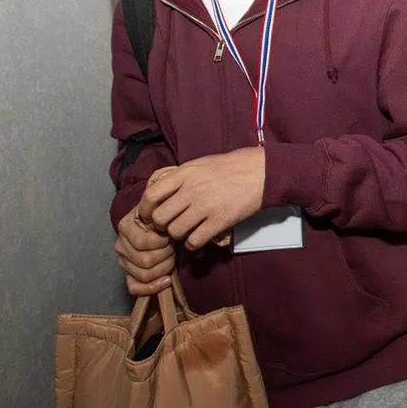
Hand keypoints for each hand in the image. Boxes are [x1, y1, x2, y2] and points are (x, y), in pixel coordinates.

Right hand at [115, 205, 174, 295]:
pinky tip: (166, 280)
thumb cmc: (164, 218)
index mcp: (125, 227)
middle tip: (173, 249)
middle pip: (145, 261)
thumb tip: (165, 223)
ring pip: (143, 274)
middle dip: (166, 256)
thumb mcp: (163, 209)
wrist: (160, 225)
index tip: (171, 237)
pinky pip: (134, 288)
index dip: (162, 243)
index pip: (143, 242)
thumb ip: (162, 212)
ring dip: (163, 269)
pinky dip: (152, 287)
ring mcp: (124, 261)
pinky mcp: (128, 275)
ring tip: (172, 260)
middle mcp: (120, 245)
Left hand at [138, 147, 265, 250]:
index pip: (150, 195)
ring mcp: (205, 206)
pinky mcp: (220, 221)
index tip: (149, 216)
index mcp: (184, 174)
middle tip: (169, 226)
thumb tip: (161, 192)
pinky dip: (193, 243)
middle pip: (160, 218)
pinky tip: (198, 237)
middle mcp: (191, 190)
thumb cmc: (231, 166)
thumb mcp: (200, 164)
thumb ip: (180, 177)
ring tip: (186, 230)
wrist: (261, 172)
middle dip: (161, 226)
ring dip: (178, 235)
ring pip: (175, 232)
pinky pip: (194, 241)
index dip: (145, 210)